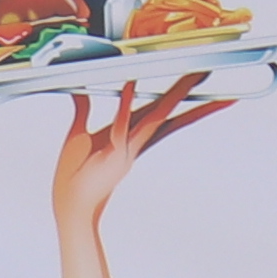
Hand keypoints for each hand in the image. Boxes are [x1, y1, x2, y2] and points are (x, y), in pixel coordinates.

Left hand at [47, 71, 230, 218]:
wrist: (71, 204)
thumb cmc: (74, 175)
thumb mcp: (78, 132)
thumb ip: (83, 107)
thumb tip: (79, 89)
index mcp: (128, 136)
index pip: (157, 111)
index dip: (175, 95)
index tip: (193, 80)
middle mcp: (133, 142)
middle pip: (164, 111)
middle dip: (185, 91)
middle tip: (205, 73)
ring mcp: (126, 149)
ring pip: (154, 117)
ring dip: (172, 96)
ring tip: (192, 78)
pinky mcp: (112, 154)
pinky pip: (120, 125)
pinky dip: (124, 104)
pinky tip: (130, 84)